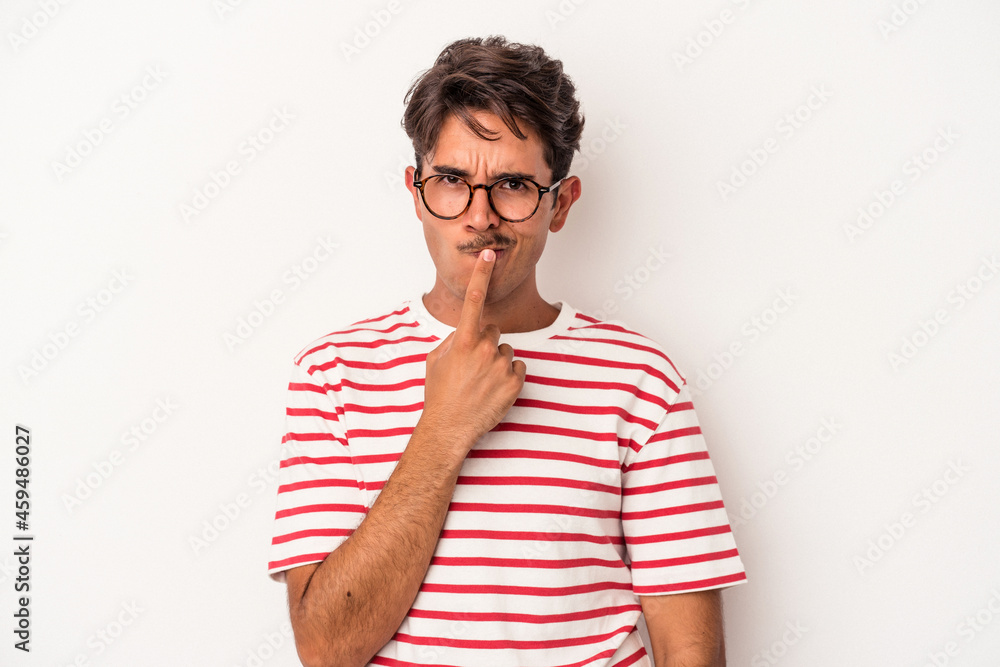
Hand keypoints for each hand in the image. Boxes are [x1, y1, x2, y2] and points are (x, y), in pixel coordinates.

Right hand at [421, 249, 526, 452]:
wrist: (449, 429)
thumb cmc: (439, 395)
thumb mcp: (436, 360)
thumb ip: (452, 339)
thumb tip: (465, 331)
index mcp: (463, 341)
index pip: (474, 299)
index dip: (482, 273)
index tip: (488, 253)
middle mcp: (485, 349)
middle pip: (493, 331)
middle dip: (485, 342)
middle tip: (472, 366)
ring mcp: (502, 366)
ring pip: (505, 351)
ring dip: (496, 362)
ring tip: (481, 382)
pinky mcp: (515, 382)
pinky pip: (517, 368)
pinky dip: (508, 377)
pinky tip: (493, 390)